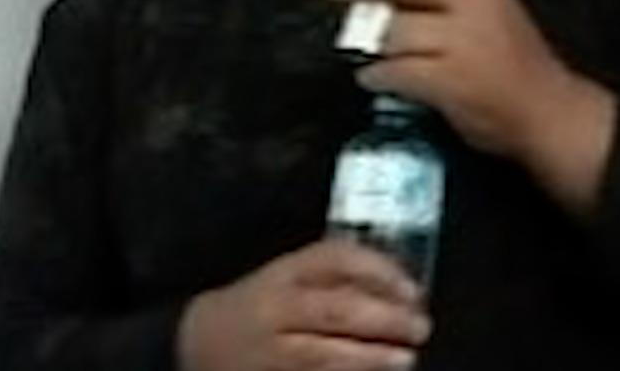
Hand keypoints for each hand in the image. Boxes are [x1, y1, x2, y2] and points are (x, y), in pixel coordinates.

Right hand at [177, 239, 431, 370]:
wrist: (200, 340)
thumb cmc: (258, 305)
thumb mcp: (288, 277)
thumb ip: (333, 277)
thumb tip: (400, 288)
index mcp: (284, 274)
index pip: (334, 260)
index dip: (378, 272)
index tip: (412, 288)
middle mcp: (276, 309)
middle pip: (336, 311)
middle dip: (385, 320)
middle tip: (420, 326)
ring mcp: (272, 350)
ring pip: (325, 354)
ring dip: (371, 357)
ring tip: (405, 358)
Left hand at [327, 0, 616, 207]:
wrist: (549, 109)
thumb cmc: (513, 57)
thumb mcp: (490, 2)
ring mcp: (462, 38)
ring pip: (395, 28)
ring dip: (369, 40)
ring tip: (362, 46)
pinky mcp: (450, 78)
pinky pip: (396, 71)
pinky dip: (377, 75)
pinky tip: (372, 78)